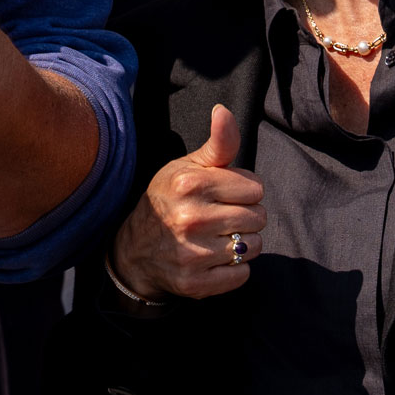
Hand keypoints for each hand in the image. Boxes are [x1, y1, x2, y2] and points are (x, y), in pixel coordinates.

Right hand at [110, 103, 265, 301]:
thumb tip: (223, 111)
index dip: (244, 190)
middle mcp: (191, 219)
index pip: (256, 188)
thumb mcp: (188, 166)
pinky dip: (235, 268)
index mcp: (190, 184)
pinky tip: (215, 259)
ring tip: (219, 237)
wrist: (135, 250)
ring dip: (243, 243)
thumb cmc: (169, 199)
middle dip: (246, 216)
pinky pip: (243, 275)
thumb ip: (218, 143)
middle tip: (221, 216)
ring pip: (254, 247)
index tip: (225, 194)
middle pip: (259, 217)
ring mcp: (193, 254)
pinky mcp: (196, 284)